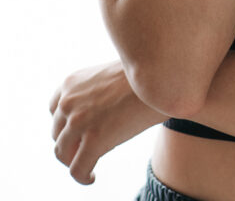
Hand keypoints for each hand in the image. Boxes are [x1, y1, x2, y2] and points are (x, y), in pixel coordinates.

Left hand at [49, 60, 162, 184]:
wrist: (160, 76)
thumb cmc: (142, 76)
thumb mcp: (107, 76)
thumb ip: (92, 92)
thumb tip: (95, 115)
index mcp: (71, 83)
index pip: (55, 109)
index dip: (65, 124)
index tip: (79, 132)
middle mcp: (68, 101)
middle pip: (57, 134)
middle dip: (71, 144)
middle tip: (87, 150)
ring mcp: (79, 122)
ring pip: (63, 154)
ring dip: (75, 161)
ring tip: (89, 165)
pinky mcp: (95, 140)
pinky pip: (77, 169)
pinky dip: (83, 177)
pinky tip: (92, 176)